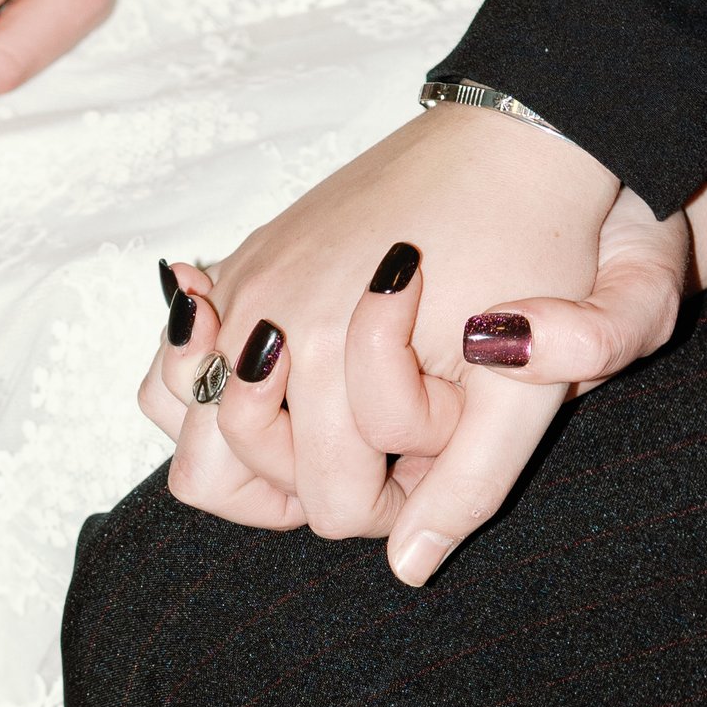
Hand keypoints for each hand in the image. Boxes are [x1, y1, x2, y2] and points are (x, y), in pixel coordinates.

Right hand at [138, 103, 622, 548]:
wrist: (517, 136)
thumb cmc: (530, 257)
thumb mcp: (522, 391)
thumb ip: (467, 486)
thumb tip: (408, 569)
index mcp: (326, 355)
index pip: (326, 505)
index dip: (387, 507)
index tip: (432, 462)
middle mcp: (261, 319)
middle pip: (216, 478)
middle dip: (302, 481)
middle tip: (375, 448)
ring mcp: (241, 286)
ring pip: (177, 416)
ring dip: (241, 439)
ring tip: (318, 418)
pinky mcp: (240, 261)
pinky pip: (175, 351)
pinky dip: (203, 377)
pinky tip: (265, 367)